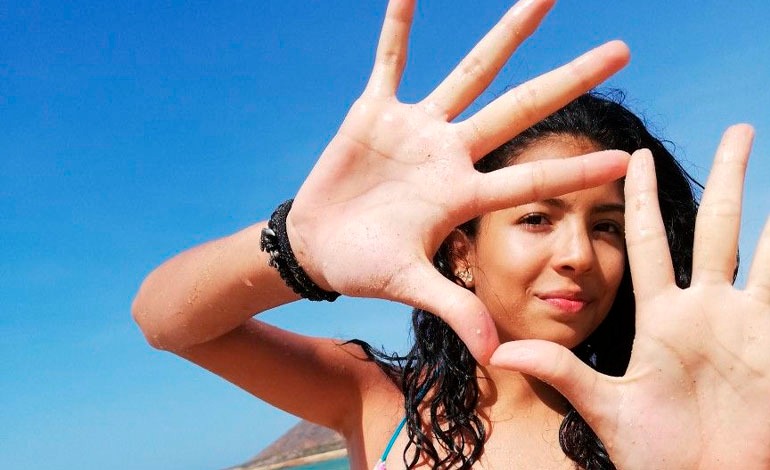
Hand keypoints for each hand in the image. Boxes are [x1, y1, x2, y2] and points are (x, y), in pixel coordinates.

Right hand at [287, 0, 629, 362]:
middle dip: (567, 81)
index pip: (528, 181)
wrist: (319, 245)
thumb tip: (497, 355)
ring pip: (470, 72)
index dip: (574, 173)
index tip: (623, 157)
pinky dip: (396, 27)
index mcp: (462, 196)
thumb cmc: (365, 267)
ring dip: (506, 35)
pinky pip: (389, 60)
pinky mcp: (375, 112)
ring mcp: (417, 128)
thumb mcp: (411, 287)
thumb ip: (455, 310)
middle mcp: (450, 154)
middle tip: (621, 49)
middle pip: (519, 109)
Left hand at [491, 125, 769, 467]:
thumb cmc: (654, 453)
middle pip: (718, 226)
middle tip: (739, 128)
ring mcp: (745, 323)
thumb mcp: (605, 406)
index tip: (635, 154)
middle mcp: (705, 309)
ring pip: (766, 248)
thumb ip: (560, 370)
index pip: (649, 241)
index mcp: (660, 316)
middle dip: (729, 177)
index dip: (643, 198)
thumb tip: (501, 351)